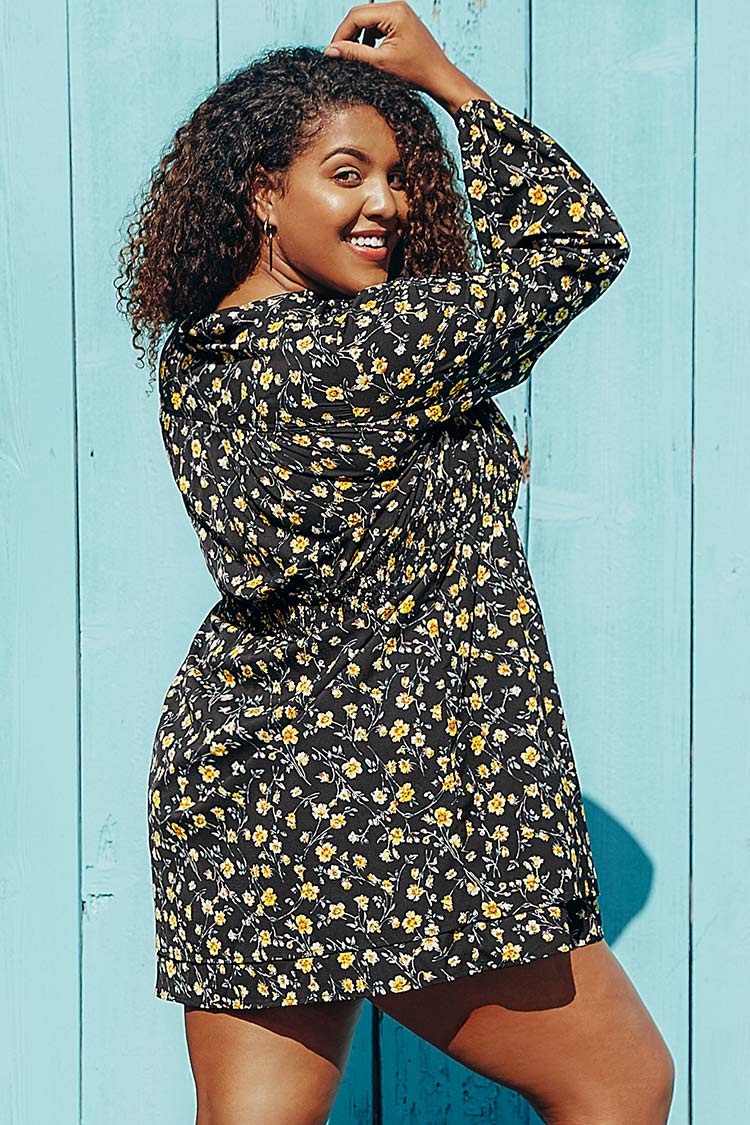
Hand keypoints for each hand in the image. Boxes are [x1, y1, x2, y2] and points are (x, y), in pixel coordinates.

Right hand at [324, 1, 457, 98]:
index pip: (356, 16)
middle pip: (361, 15)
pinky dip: (368, 37)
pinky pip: (378, 24)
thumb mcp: (380, 63)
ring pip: (368, 20)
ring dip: (357, 36)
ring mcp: (400, 12)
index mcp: (394, 11)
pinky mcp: (401, 20)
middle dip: (348, 35)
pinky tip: (368, 52)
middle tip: (339, 55)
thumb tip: (329, 50)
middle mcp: (397, 6)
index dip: (340, 34)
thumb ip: (354, 53)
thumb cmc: (416, 71)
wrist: (439, 77)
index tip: (332, 53)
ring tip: (353, 56)